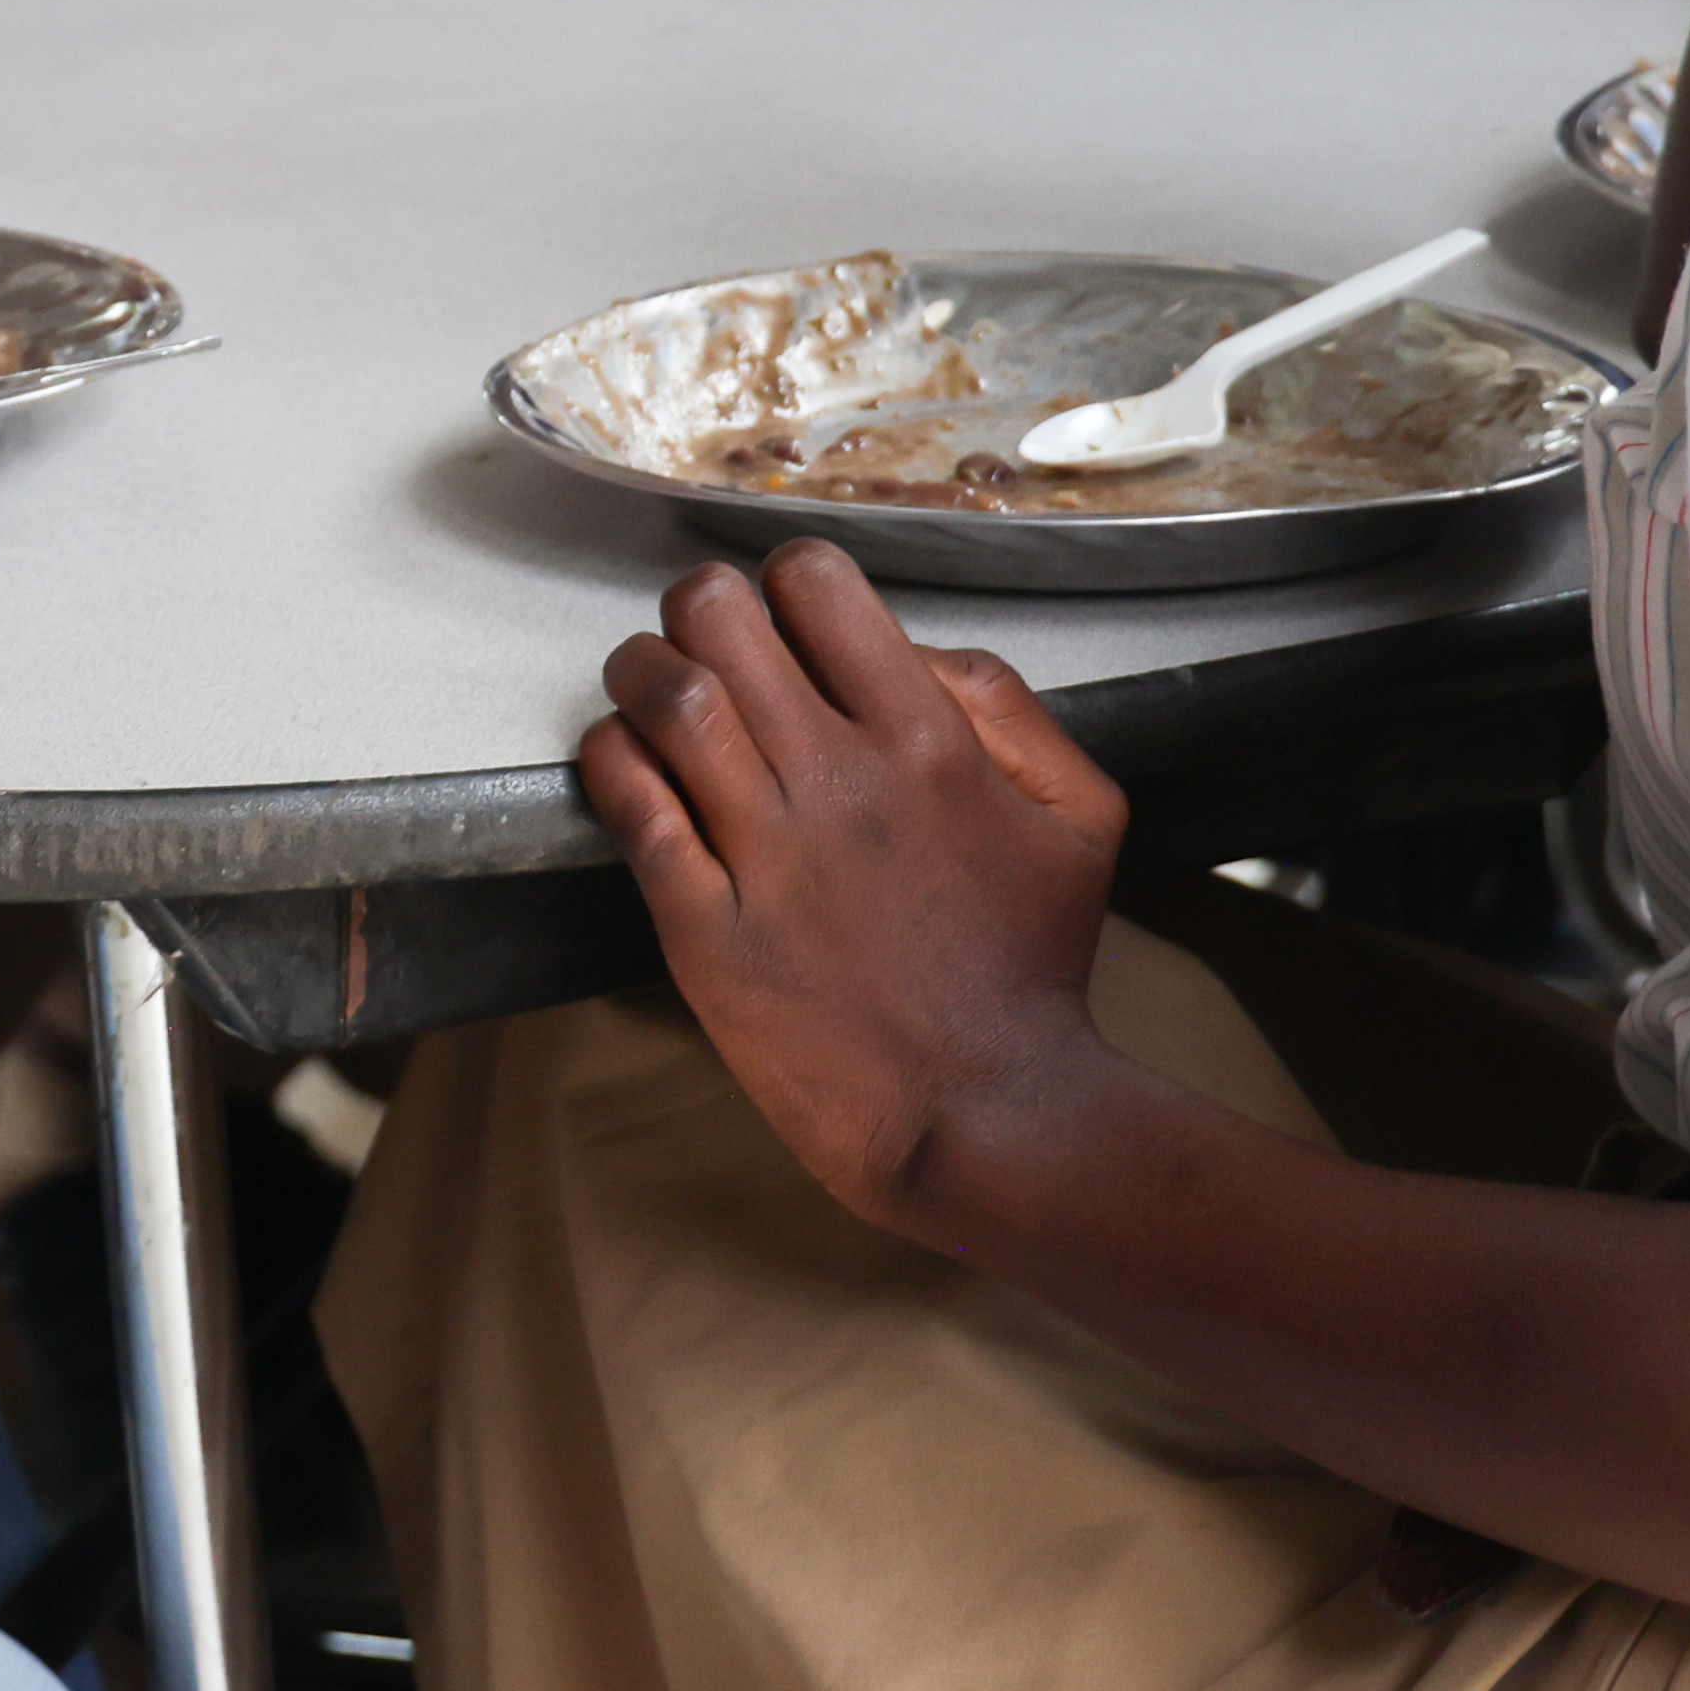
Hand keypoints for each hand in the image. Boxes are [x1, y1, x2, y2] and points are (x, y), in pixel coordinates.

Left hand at [578, 545, 1127, 1237]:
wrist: (987, 1111)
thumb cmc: (1029, 968)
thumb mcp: (1079, 813)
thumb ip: (1008, 707)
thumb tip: (915, 652)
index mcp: (928, 742)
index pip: (817, 584)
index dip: (785, 579)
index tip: (782, 612)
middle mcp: (839, 782)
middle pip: (719, 619)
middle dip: (697, 607)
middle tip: (701, 638)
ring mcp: (766, 856)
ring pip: (665, 699)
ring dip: (640, 668)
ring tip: (648, 683)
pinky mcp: (707, 930)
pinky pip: (630, 808)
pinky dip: (611, 759)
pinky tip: (625, 759)